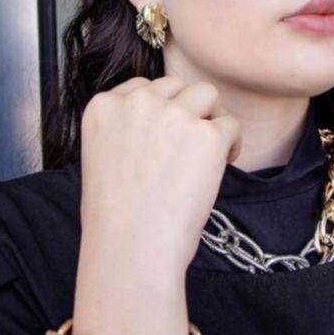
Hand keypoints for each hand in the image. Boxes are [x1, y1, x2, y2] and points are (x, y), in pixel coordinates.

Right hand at [78, 74, 242, 274]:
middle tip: (190, 145)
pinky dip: (230, 143)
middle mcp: (137, 102)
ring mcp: (173, 115)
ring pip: (207, 93)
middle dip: (186, 110)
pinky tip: (222, 164)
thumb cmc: (116, 218)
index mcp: (103, 106)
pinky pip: (230, 125)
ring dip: (211, 117)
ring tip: (210, 148)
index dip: (160, 110)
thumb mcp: (103, 158)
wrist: (130, 248)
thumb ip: (127, 129)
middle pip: (176, 86)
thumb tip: (164, 122)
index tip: (165, 136)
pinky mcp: (206, 134)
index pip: (141, 88)